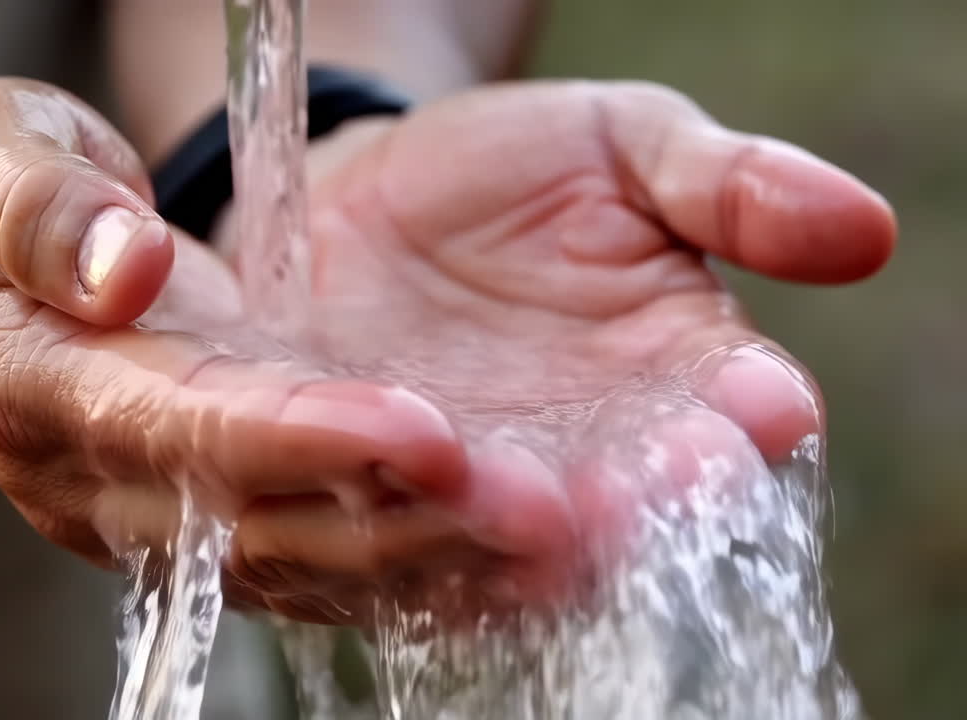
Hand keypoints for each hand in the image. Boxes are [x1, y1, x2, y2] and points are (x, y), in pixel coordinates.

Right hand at [0, 78, 491, 616]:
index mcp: (32, 382)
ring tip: (550, 532)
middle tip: (533, 503)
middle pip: (249, 525)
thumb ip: (38, 205)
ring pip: (292, 564)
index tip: (414, 428)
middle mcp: (92, 477)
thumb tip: (124, 271)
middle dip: (390, 520)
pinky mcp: (197, 519)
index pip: (169, 427)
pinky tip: (500, 550)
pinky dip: (404, 563)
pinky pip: (304, 561)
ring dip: (421, 557)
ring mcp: (145, 514)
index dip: (289, 437)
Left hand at [216, 81, 895, 620]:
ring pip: (480, 537)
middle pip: (609, 518)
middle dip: (608, 511)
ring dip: (474, 515)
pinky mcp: (367, 484)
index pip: (731, 428)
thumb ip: (729, 187)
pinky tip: (352, 433)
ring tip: (464, 465)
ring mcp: (470, 485)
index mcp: (676, 385)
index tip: (753, 409)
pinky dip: (360, 481)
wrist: (370, 190)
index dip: (743, 425)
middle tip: (596, 495)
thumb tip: (866, 229)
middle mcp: (583, 461)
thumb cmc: (512, 171)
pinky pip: (366, 510)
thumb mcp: (626, 146)